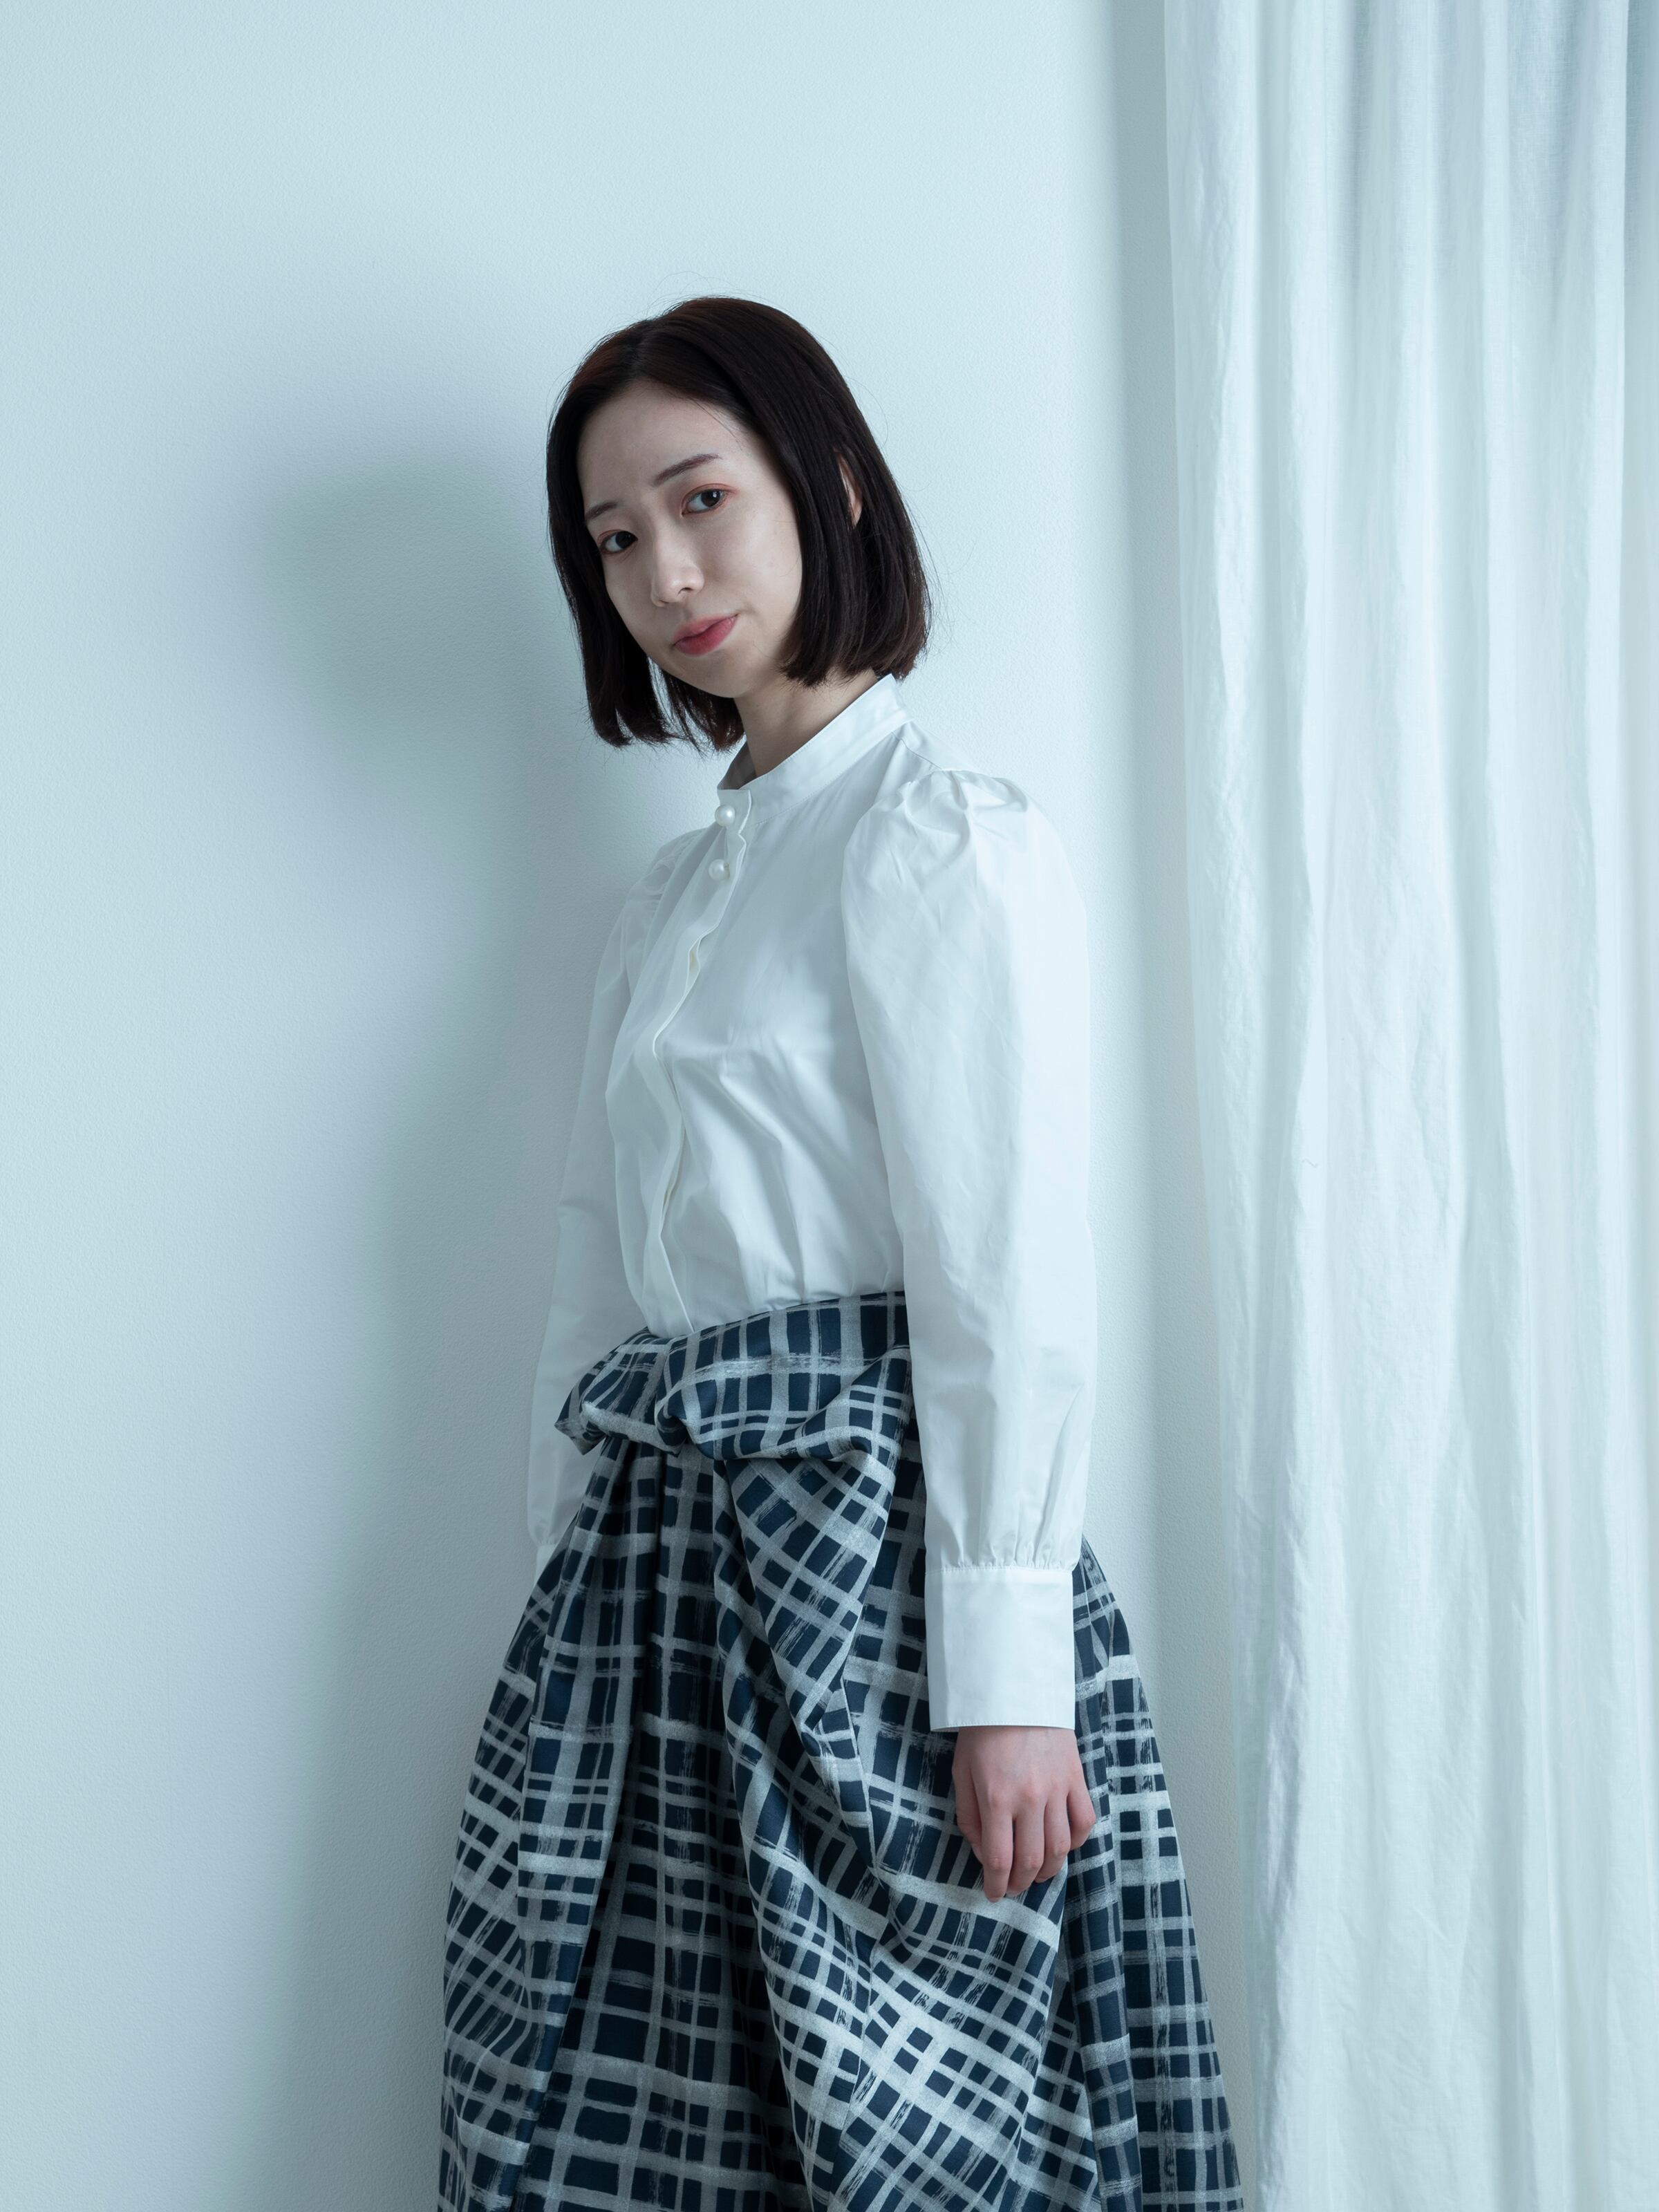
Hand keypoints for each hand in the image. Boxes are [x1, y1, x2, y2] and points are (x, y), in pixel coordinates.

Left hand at [951, 1725, 1096, 1900]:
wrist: (1015, 1690)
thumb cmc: (982, 1732)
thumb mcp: (961, 1773)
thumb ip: (969, 1817)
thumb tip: (982, 1853)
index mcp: (996, 1798)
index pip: (999, 1859)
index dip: (996, 1884)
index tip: (993, 1894)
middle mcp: (1029, 1799)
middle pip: (1031, 1861)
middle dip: (1020, 1883)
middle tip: (1012, 1886)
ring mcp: (1057, 1789)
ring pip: (1060, 1848)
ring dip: (1049, 1870)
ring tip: (1036, 1873)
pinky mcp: (1076, 1778)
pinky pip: (1084, 1821)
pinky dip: (1075, 1841)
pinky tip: (1062, 1844)